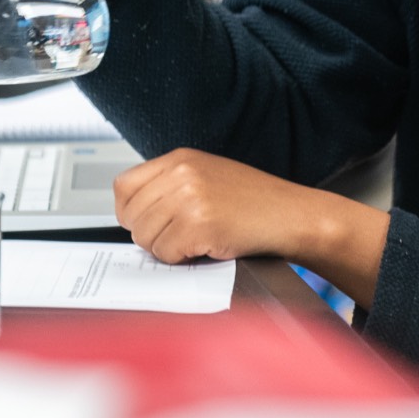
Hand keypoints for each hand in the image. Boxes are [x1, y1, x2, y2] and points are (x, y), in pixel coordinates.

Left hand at [112, 149, 389, 304]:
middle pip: (132, 216)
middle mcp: (181, 172)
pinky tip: (205, 249)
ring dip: (166, 249)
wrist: (294, 215)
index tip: (145, 224)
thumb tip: (135, 213)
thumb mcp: (208, 177)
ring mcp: (189, 197)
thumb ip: (171, 186)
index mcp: (181, 158)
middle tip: (178, 239)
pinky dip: (181, 259)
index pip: (124, 186)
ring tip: (196, 242)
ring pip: (145, 237)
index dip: (130, 212)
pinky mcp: (199, 224)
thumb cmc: (257, 202)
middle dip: (149, 235)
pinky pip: (166, 253)